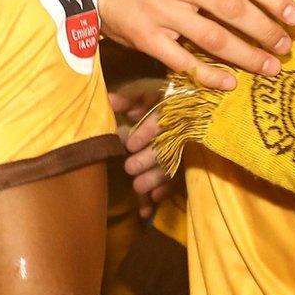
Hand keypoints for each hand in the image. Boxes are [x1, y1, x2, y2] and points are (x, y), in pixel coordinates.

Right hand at [78, 0, 294, 89]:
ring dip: (246, 56)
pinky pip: (181, 60)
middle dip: (265, 31)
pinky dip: (207, 74)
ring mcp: (161, 11)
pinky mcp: (145, 37)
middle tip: (286, 46)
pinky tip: (229, 83)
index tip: (294, 17)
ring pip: (213, 37)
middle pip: (233, 9)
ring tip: (270, 68)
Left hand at [118, 86, 178, 216]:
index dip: (147, 131)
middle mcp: (181, 129)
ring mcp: (185, 150)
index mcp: (170, 107)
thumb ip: (127, 98)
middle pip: (168, 146)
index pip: (162, 118)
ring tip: (137, 187)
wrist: (161, 112)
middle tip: (129, 168)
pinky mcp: (185, 167)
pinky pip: (179, 181)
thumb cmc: (147, 101)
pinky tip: (154, 199)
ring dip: (155, 178)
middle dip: (148, 159)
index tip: (130, 144)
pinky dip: (166, 191)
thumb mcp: (139, 95)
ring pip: (173, 165)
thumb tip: (110, 100)